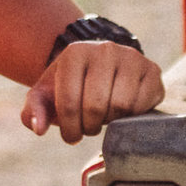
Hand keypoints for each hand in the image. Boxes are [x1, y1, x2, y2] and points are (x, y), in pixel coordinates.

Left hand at [22, 40, 163, 142]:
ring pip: (121, 106)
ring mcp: (131, 57)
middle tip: (88, 127)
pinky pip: (142, 105)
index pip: (68, 101)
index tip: (71, 135)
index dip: (69, 127)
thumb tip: (38, 128)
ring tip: (104, 117)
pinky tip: (122, 111)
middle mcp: (105, 50)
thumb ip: (34, 111)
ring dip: (111, 122)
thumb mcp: (46, 96)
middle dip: (89, 126)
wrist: (100, 70)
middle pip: (95, 106)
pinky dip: (131, 117)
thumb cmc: (70, 87)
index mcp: (75, 52)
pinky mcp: (152, 70)